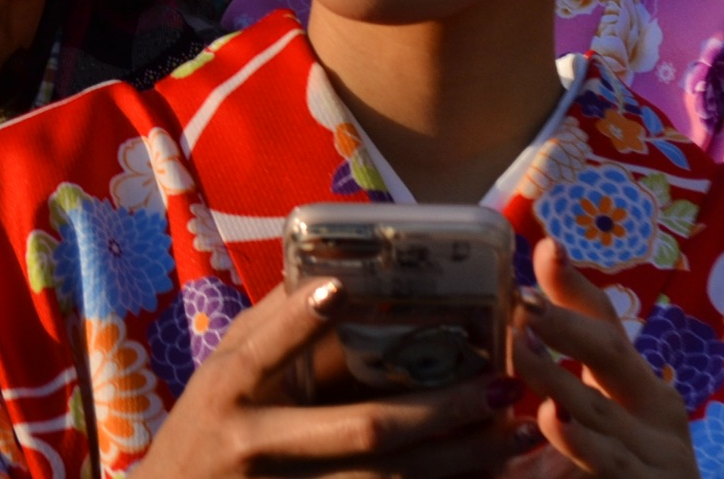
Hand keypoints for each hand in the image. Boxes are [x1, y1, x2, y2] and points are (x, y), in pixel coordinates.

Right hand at [134, 277, 534, 478]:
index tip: (339, 289)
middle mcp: (256, 446)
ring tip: (516, 434)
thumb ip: (274, 324)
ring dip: (460, 461)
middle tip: (499, 385)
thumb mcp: (223, 369)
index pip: (262, 351)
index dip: (298, 322)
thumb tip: (337, 265)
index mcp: (230, 391)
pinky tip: (488, 478)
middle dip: (438, 410)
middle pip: (361, 431)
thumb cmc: (206, 424)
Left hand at [507, 239, 698, 478]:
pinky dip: (582, 441)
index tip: (545, 246)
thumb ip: (563, 385)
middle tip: (519, 302)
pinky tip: (554, 419)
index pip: (607, 321)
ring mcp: (659, 449)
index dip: (574, 285)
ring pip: (599, 407)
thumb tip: (513, 331)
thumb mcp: (597, 422)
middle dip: (564, 322)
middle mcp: (655, 407)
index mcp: (638, 383)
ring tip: (520, 346)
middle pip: (608, 351)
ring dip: (555, 377)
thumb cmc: (626, 472)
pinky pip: (611, 462)